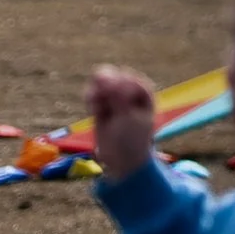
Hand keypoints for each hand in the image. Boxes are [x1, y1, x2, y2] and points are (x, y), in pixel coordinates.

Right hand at [84, 65, 155, 180]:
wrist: (122, 159)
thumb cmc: (132, 137)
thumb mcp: (127, 115)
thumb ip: (115, 94)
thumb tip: (101, 73)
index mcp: (144, 92)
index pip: (130, 79)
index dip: (120, 87)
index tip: (117, 101)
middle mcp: (130, 92)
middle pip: (113, 78)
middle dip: (104, 89)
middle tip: (101, 103)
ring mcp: (114, 98)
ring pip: (100, 85)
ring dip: (95, 94)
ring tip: (97, 108)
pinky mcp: (101, 105)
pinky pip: (92, 94)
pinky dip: (90, 99)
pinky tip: (93, 111)